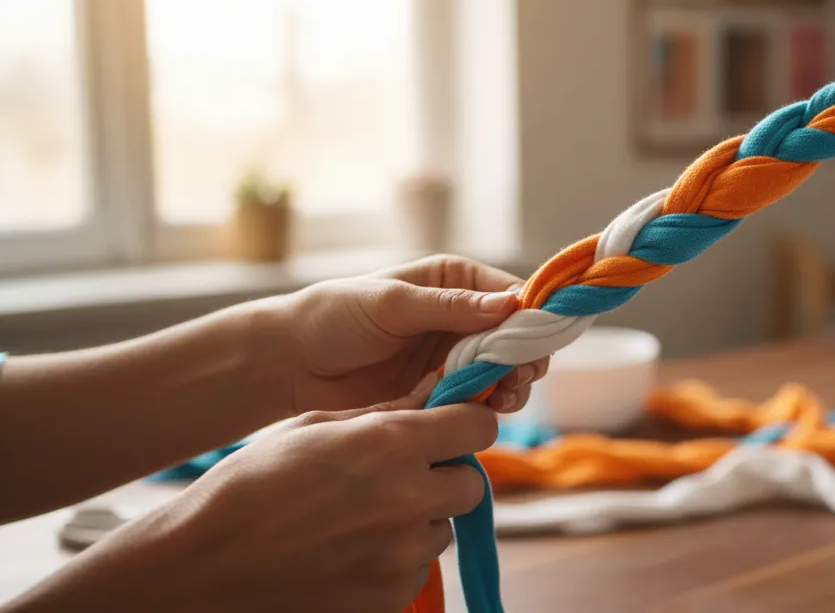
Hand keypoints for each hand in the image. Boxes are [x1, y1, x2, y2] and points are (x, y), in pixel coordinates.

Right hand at [22, 380, 496, 612]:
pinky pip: (415, 571)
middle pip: (470, 484)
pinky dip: (394, 562)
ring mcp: (401, 556)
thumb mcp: (315, 426)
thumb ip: (385, 413)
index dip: (464, 426)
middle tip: (399, 478)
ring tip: (358, 519)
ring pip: (441, 529)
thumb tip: (434, 397)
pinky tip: (347, 552)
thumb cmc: (250, 486)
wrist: (200, 566)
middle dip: (443, 477)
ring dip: (416, 521)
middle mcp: (408, 499)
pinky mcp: (389, 598)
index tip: (447, 431)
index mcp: (391, 444)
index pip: (479, 427)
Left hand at [274, 255, 549, 414]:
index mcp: (454, 281)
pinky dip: (486, 406)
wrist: (290, 364)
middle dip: (524, 357)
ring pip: (503, 371)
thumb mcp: (393, 304)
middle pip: (515, 337)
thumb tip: (509, 305)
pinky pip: (477, 398)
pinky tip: (482, 411)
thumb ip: (450, 306)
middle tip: (518, 379)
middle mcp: (460, 316)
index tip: (538, 343)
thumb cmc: (334, 317)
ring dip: (510, 385)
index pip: (510, 295)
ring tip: (503, 398)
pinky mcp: (440, 391)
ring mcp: (452, 356)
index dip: (531, 318)